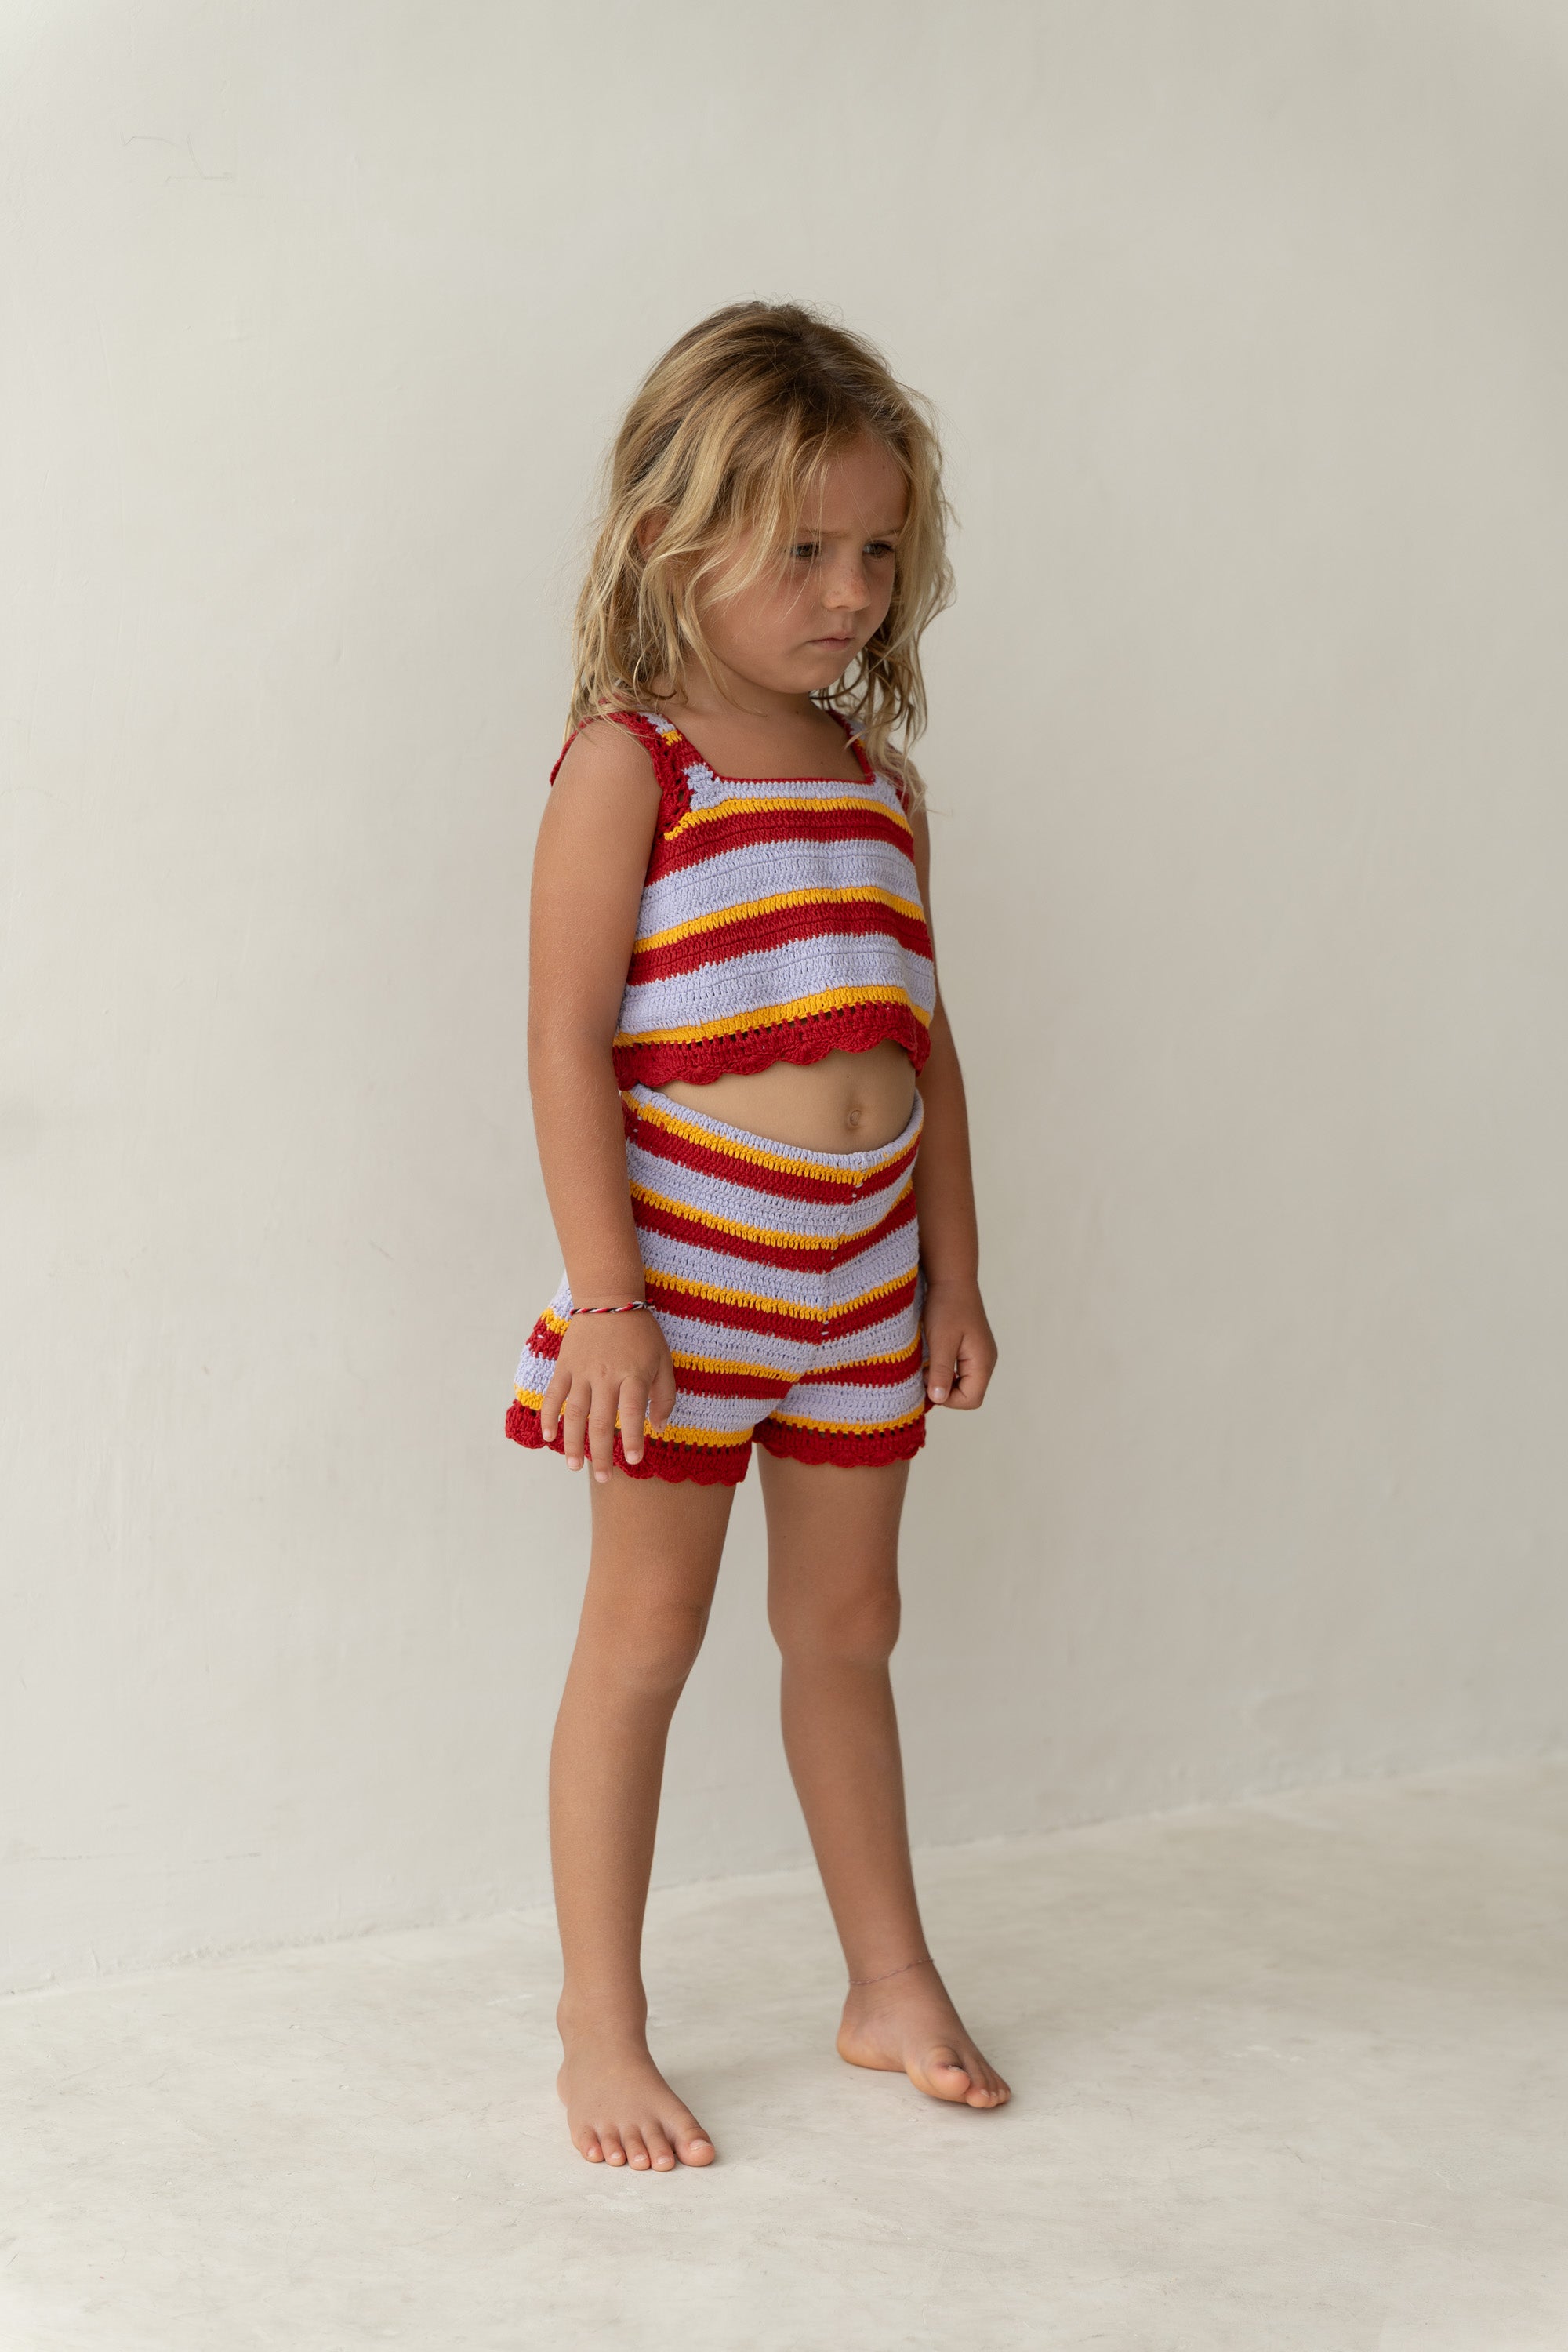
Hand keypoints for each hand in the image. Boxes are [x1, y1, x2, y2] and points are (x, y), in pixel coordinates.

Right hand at [539, 1309, 678, 1481]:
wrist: (609, 1299)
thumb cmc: (641, 1333)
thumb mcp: (663, 1360)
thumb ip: (664, 1395)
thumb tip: (659, 1428)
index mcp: (632, 1375)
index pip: (631, 1413)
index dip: (632, 1439)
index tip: (633, 1461)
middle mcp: (605, 1376)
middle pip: (601, 1422)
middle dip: (601, 1454)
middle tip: (604, 1479)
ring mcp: (582, 1372)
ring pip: (575, 1413)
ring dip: (574, 1443)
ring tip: (576, 1467)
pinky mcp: (565, 1366)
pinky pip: (554, 1395)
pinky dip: (549, 1416)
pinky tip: (548, 1436)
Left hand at [922, 1278, 996, 1409]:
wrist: (952, 1278)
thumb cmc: (946, 1306)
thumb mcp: (941, 1340)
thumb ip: (940, 1371)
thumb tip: (938, 1398)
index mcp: (983, 1362)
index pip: (971, 1400)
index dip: (948, 1399)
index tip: (927, 1381)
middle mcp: (986, 1361)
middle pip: (969, 1395)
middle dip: (945, 1391)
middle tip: (925, 1373)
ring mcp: (979, 1355)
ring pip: (963, 1384)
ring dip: (943, 1381)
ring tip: (927, 1365)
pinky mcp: (971, 1349)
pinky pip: (960, 1372)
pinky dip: (945, 1371)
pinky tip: (932, 1358)